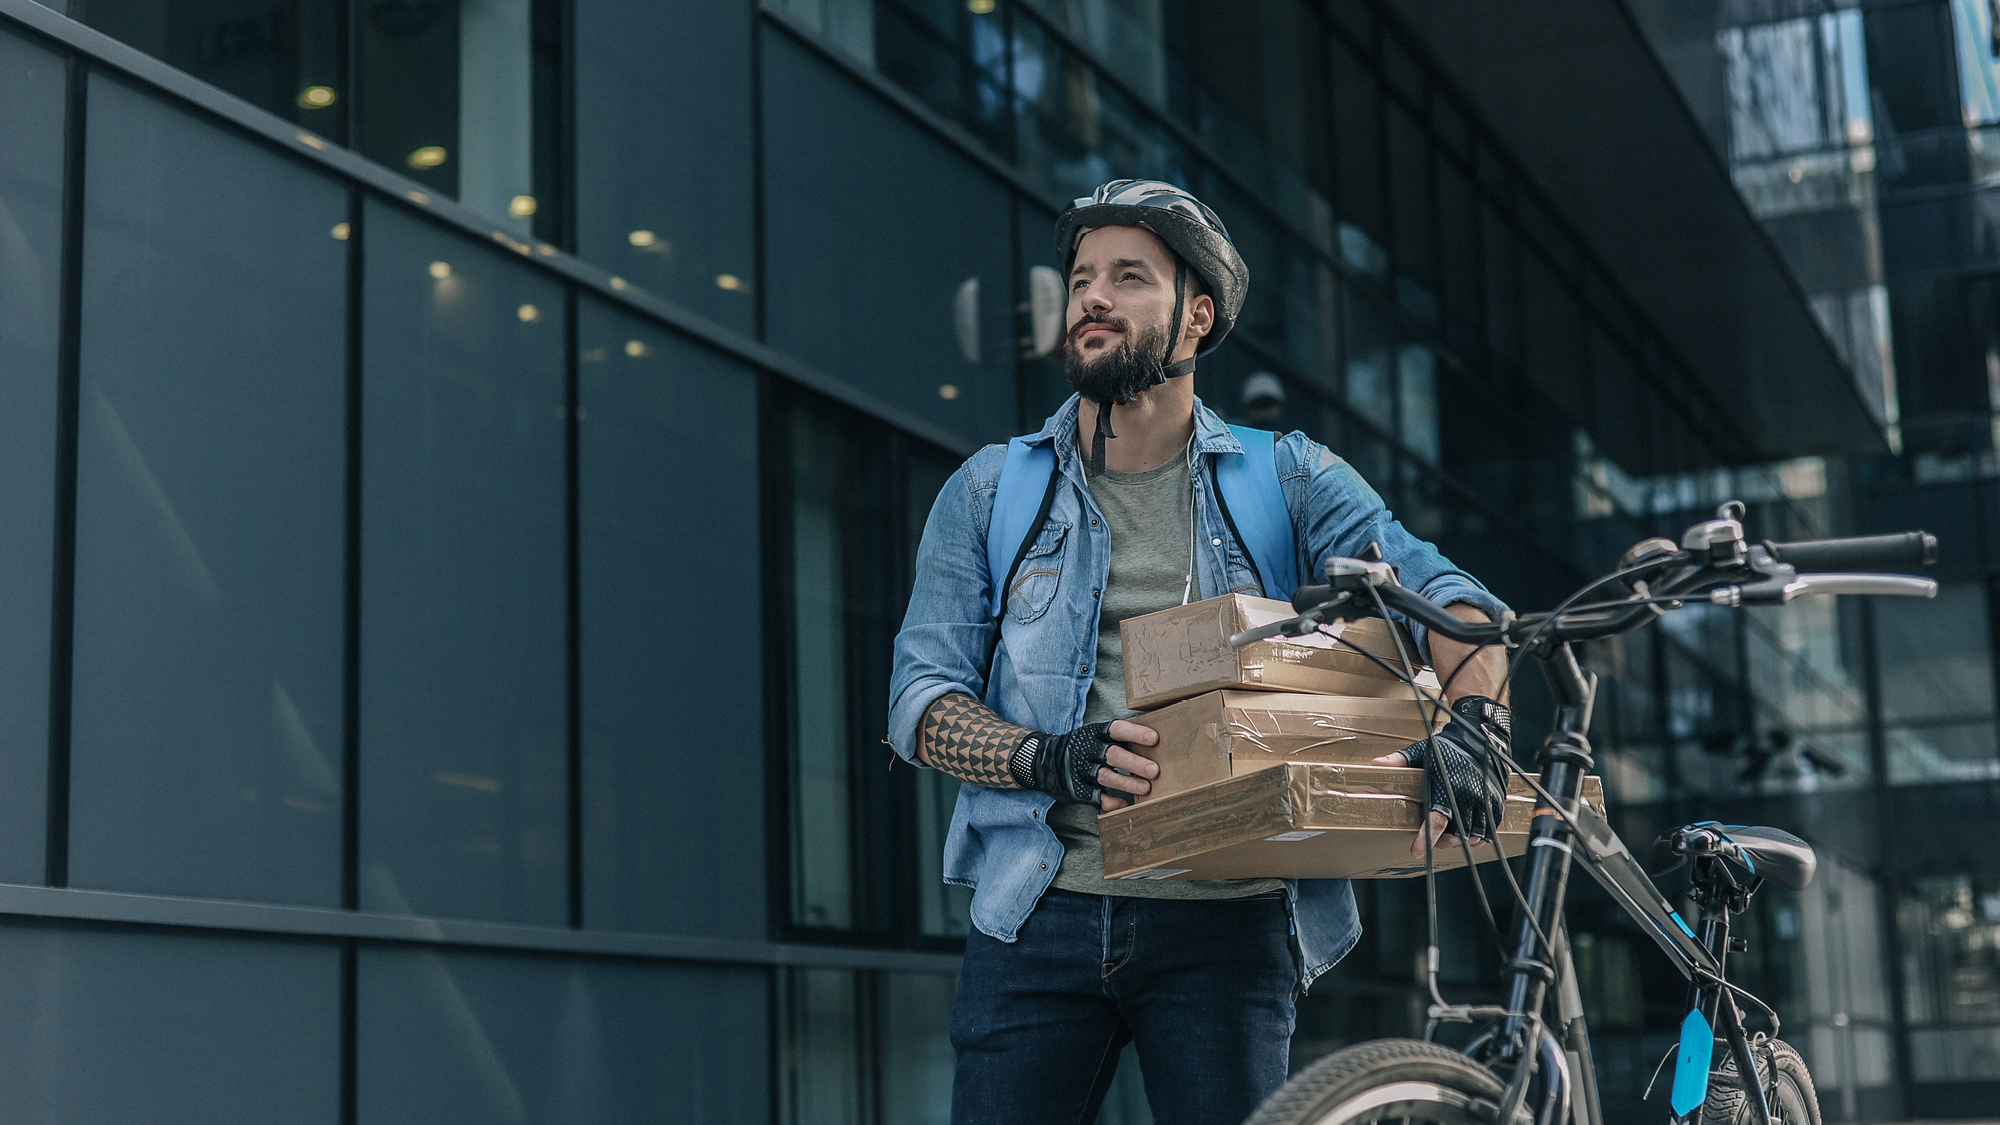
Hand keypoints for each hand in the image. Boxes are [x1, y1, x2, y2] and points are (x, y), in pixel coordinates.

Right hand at [1009, 720, 1159, 809]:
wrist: (1047, 762)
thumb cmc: (1085, 747)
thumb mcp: (1096, 735)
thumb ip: (1120, 739)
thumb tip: (1156, 743)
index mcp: (1094, 733)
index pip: (1116, 729)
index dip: (1135, 733)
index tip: (1154, 738)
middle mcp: (1087, 750)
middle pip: (1112, 755)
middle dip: (1134, 764)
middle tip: (1155, 770)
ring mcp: (1081, 770)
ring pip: (1105, 777)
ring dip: (1127, 783)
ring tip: (1145, 788)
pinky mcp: (1077, 789)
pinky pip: (1095, 797)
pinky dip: (1110, 802)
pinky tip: (1124, 805)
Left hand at [1371, 695, 1510, 857]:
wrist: (1480, 739)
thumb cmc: (1447, 748)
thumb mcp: (1421, 751)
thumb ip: (1399, 760)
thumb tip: (1376, 765)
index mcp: (1449, 785)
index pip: (1437, 819)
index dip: (1426, 837)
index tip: (1416, 851)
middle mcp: (1470, 796)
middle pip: (1457, 834)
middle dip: (1442, 841)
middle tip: (1431, 839)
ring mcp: (1486, 802)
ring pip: (1474, 836)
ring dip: (1459, 841)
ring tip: (1447, 835)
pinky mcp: (1497, 804)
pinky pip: (1489, 832)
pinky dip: (1477, 837)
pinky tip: (1466, 832)